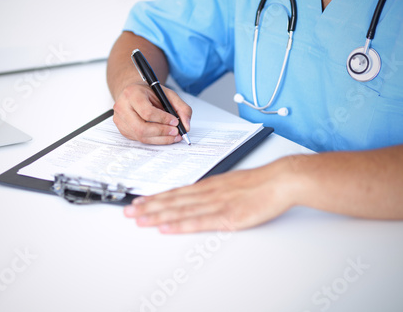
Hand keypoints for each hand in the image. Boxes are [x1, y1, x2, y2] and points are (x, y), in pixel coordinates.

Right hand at [112, 82, 191, 144]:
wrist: (133, 93)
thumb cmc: (149, 93)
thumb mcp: (167, 94)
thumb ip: (181, 107)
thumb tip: (186, 126)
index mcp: (132, 94)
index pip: (147, 112)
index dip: (163, 119)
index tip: (175, 121)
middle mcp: (122, 107)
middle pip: (141, 128)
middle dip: (161, 132)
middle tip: (175, 132)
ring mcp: (120, 120)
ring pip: (141, 136)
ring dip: (160, 138)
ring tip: (173, 135)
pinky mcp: (122, 129)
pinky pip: (139, 139)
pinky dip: (154, 139)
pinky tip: (163, 136)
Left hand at [123, 158, 297, 232]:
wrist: (279, 180)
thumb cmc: (259, 183)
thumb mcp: (230, 184)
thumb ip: (213, 191)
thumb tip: (197, 197)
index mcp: (208, 186)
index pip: (176, 193)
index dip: (155, 198)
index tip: (138, 202)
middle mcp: (207, 194)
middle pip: (173, 201)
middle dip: (148, 207)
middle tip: (129, 212)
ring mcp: (216, 205)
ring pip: (180, 210)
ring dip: (157, 215)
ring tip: (139, 219)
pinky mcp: (227, 216)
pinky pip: (199, 222)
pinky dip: (180, 225)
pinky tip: (166, 228)